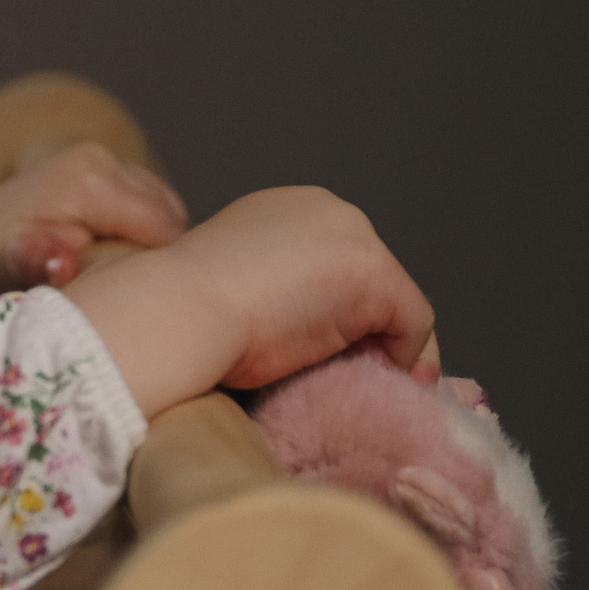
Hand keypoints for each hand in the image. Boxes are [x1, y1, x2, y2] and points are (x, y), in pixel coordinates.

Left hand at [0, 141, 187, 298]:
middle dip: (153, 253)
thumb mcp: (12, 262)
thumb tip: (61, 266)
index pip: (162, 229)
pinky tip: (113, 250)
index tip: (129, 290)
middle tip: (117, 279)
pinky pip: (154, 205)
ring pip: (167, 210)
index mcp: (91, 181)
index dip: (155, 265)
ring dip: (150, 242)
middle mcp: (106, 160)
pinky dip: (144, 231)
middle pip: (169, 217)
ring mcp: (111, 160)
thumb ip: (41, 262)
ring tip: (110, 265)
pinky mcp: (114, 169)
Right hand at [67, 186, 435, 416]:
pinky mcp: (377, 274)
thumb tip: (301, 326)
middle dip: (367, 325)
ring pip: (397, 301)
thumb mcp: (230, 286)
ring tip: (361, 382)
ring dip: (382, 343)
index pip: (336, 260)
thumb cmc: (181, 312)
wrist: (175, 313)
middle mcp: (327, 208)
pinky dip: (400, 358)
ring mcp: (357, 237)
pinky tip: (371, 380)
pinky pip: (414, 326)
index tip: (327, 352)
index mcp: (284, 208)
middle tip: (353, 372)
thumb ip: (269, 288)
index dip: (338, 308)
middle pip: (374, 276)